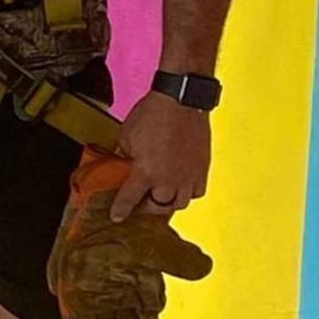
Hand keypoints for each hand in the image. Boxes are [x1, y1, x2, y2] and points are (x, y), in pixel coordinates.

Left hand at [111, 91, 210, 221]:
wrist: (181, 101)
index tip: (116, 217)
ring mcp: (188, 176)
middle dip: (145, 208)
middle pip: (157, 207)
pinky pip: (196, 192)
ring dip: (166, 203)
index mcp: (146, 172)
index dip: (121, 210)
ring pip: (179, 204)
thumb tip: (120, 166)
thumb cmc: (152, 114)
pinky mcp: (202, 169)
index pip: (130, 199)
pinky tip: (179, 187)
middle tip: (138, 202)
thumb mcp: (126, 136)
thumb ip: (123, 156)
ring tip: (158, 196)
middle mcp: (169, 180)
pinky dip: (187, 194)